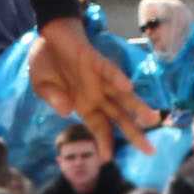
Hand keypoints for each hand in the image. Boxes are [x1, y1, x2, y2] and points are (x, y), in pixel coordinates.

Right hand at [29, 18, 155, 157]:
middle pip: (119, 117)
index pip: (99, 128)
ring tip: (152, 119)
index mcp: (83, 105)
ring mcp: (99, 78)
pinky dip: (116, 77)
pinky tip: (127, 87)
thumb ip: (52, 98)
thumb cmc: (47, 63)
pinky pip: (108, 70)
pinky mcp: (96, 60)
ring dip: (137, 106)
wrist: (49, 34)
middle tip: (150, 151)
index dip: (104, 143)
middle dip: (134, 133)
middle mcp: (96, 95)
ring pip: (122, 95)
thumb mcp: (41, 86)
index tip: (107, 159)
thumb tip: (66, 111)